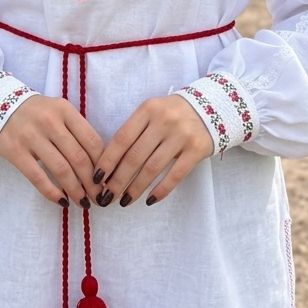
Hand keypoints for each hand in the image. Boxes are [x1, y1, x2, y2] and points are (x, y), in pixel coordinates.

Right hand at [0, 94, 104, 208]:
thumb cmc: (37, 114)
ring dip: (75, 190)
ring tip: (83, 202)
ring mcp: (31, 136)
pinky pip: (37, 177)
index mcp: (65, 110)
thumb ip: (76, 132)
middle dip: (92, 182)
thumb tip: (99, 165)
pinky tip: (62, 201)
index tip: (107, 180)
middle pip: (78, 157)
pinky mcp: (15, 151)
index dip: (103, 164)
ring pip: (61, 169)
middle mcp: (49, 121)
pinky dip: (52, 192)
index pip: (91, 140)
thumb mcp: (58, 113)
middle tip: (99, 197)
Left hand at [93, 95, 212, 207]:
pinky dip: (161, 190)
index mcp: (147, 109)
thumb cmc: (172, 113)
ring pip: (152, 168)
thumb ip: (134, 132)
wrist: (211, 107)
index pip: (122, 138)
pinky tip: (149, 200)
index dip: (107, 160)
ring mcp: (181, 135)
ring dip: (135, 188)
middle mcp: (163, 121)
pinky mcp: (196, 149)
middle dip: (117, 180)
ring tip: (124, 201)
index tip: (96, 178)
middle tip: (106, 197)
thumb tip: (110, 165)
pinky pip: (176, 174)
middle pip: (134, 156)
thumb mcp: (151, 113)